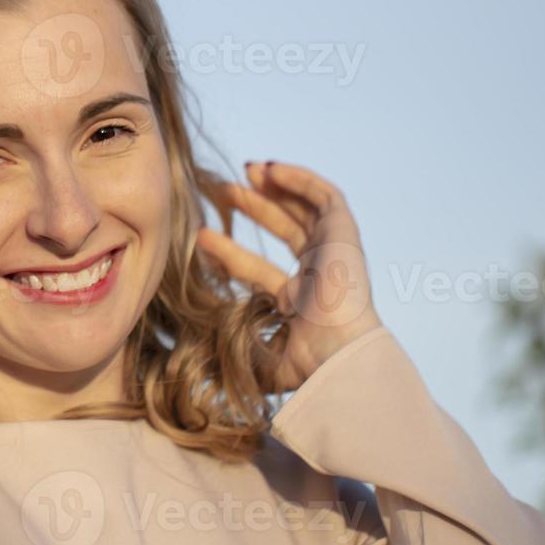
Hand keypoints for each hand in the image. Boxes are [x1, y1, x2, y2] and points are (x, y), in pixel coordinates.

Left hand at [195, 160, 382, 393]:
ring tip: (244, 171)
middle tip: (223, 191)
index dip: (232, 254)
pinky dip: (298, 178)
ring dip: (275, 188)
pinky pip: (323, 195)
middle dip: (254, 209)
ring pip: (304, 209)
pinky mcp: (344, 232)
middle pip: (284, 232)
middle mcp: (319, 276)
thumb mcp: (260, 365)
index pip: (262, 272)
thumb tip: (200, 375)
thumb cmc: (302, 364)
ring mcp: (334, 253)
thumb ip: (236, 361)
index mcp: (301, 305)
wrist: (337, 353)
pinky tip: (268, 170)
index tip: (202, 238)